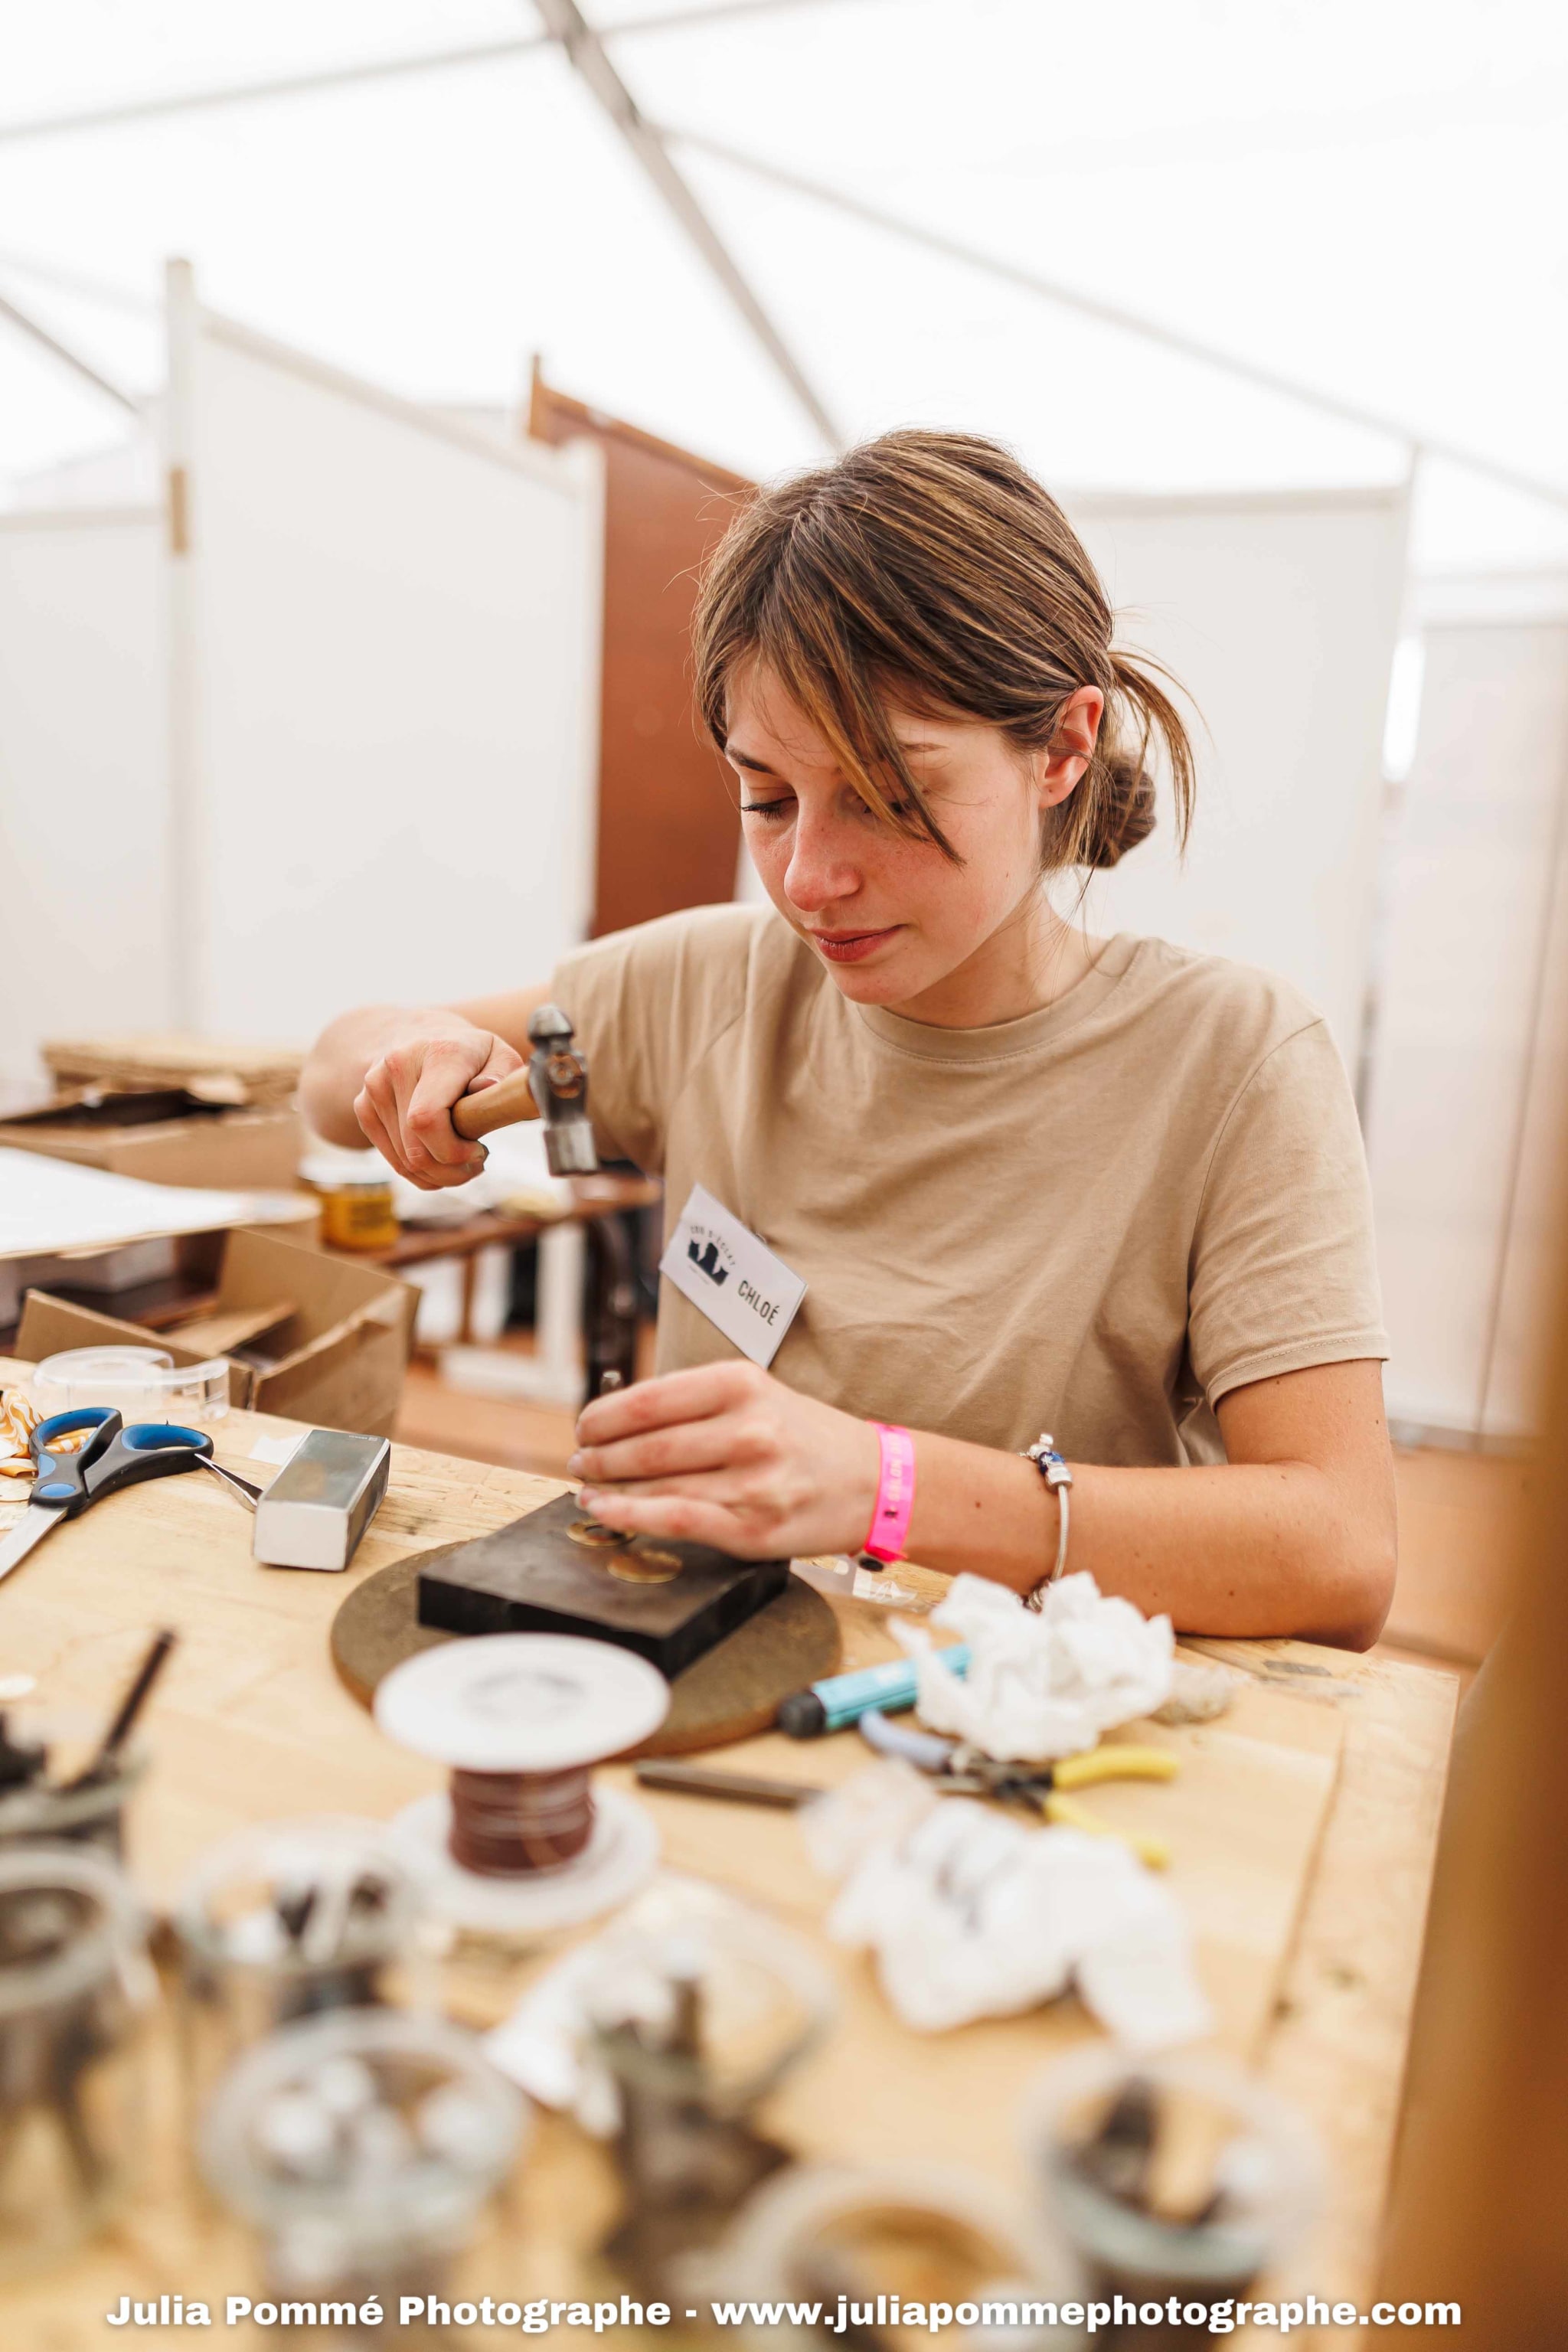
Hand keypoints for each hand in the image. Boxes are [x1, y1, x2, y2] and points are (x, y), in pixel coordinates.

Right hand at [353, 1018, 523, 1189]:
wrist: (422, 1034)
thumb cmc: (470, 1054)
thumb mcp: (500, 1055)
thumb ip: (503, 1073)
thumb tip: (486, 1087)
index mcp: (437, 1053)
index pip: (427, 1119)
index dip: (453, 1151)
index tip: (480, 1151)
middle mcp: (398, 1066)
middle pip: (415, 1150)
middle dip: (451, 1171)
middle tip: (476, 1164)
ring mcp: (375, 1086)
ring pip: (403, 1161)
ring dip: (437, 1175)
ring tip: (460, 1159)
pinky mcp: (363, 1106)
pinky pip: (391, 1159)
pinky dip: (418, 1171)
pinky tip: (438, 1156)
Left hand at [567, 1361, 881, 1560]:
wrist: (874, 1482)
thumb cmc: (804, 1437)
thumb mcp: (756, 1395)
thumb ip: (693, 1403)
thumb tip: (615, 1422)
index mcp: (743, 1384)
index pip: (648, 1400)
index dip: (602, 1417)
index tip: (585, 1427)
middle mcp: (749, 1429)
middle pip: (646, 1444)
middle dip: (599, 1455)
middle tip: (581, 1459)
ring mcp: (752, 1482)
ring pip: (655, 1484)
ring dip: (608, 1487)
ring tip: (589, 1485)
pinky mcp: (753, 1528)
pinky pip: (676, 1520)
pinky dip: (631, 1515)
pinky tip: (606, 1510)